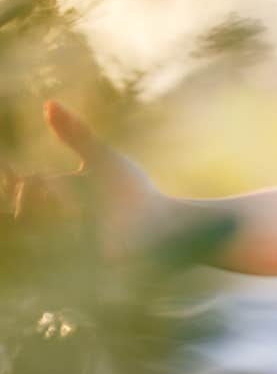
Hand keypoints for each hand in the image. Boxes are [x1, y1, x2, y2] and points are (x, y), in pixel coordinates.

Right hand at [2, 100, 167, 260]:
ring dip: (54, 211)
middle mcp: (53, 225)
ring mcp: (61, 248)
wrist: (164, 226)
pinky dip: (62, 233)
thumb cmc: (134, 192)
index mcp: (56, 198)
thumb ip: (76, 133)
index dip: (15, 180)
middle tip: (63, 190)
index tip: (14, 170)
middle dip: (37, 193)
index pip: (23, 187)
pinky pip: (49, 252)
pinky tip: (80, 224)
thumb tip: (48, 103)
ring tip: (77, 207)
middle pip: (21, 208)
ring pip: (32, 229)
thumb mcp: (103, 159)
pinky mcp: (72, 269)